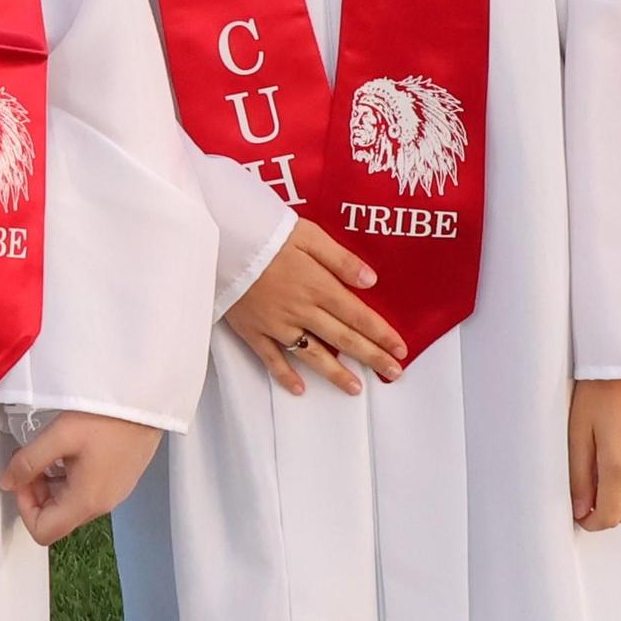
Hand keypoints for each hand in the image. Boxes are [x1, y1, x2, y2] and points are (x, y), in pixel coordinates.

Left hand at [0, 413, 161, 547]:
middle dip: (36, 493)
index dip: (24, 507)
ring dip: (52, 484)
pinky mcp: (121, 480)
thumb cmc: (106, 417)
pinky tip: (71, 448)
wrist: (147, 401)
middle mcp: (102, 506)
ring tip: (51, 450)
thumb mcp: (61, 434)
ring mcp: (114, 494)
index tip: (22, 475)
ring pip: (70, 504)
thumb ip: (29, 461)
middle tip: (32, 458)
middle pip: (57, 519)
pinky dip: (70, 477)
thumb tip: (7, 482)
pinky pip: (87, 491)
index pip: (43, 532)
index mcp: (86, 502)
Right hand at [224, 219, 406, 395]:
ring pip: (313, 355)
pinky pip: (271, 359)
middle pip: (342, 339)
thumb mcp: (307, 234)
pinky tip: (299, 389)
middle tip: (394, 373)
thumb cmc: (265, 232)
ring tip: (356, 388)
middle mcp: (301, 310)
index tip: (401, 349)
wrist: (219, 239)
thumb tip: (371, 281)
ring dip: (336, 374)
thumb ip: (340, 258)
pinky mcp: (252, 330)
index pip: (357, 315)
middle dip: (371, 356)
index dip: (381, 334)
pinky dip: (285, 375)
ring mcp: (276, 324)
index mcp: (317, 285)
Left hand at [569, 378, 620, 530]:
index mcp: (620, 463)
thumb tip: (580, 508)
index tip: (582, 516)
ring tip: (610, 473)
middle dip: (611, 511)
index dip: (594, 522)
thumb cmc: (599, 385)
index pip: (611, 516)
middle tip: (592, 493)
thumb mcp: (577, 428)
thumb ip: (579, 473)